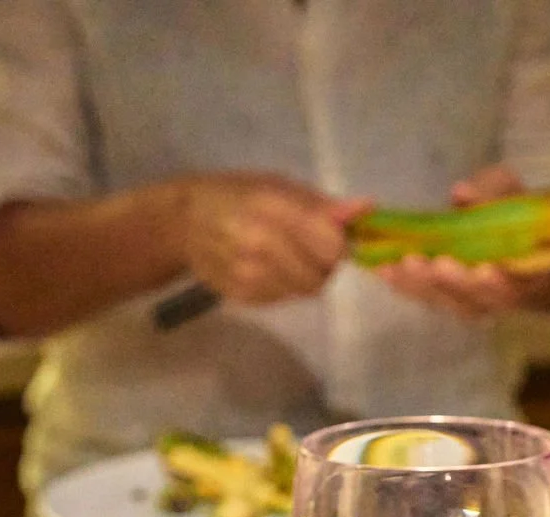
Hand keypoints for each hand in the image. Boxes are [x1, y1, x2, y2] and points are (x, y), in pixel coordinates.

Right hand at [177, 172, 367, 305]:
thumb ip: (322, 204)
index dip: (339, 245)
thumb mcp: (277, 185)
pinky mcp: (242, 296)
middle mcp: (258, 243)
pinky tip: (268, 267)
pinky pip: (284, 298)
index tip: (335, 238)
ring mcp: (247, 274)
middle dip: (326, 264)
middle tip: (312, 249)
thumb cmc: (237, 195)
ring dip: (307, 276)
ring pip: (305, 290)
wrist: (182, 221)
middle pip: (321, 274)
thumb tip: (366, 210)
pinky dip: (285, 285)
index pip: (330, 243)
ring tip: (287, 256)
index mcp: (269, 207)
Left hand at [376, 164, 549, 318]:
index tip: (487, 270)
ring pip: (447, 302)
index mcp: (528, 273)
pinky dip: (404, 284)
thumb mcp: (512, 194)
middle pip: (476, 300)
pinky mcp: (444, 297)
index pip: (519, 285)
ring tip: (400, 264)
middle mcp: (499, 297)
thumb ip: (494, 194)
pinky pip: (425, 296)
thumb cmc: (517, 217)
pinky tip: (383, 269)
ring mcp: (470, 301)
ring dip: (423, 286)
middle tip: (437, 263)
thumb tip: (462, 193)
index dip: (502, 282)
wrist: (514, 246)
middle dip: (455, 282)